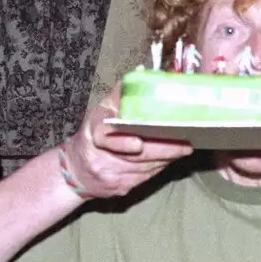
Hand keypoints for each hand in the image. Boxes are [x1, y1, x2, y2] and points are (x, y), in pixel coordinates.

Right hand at [62, 88, 191, 198]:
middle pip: (135, 157)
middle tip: (185, 143)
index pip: (103, 138)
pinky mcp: (120, 189)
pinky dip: (160, 167)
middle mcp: (99, 158)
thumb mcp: (101, 110)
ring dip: (167, 158)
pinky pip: (146, 178)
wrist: (75, 171)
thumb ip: (121, 95)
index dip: (121, 142)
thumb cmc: (93, 134)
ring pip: (145, 168)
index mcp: (93, 133)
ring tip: (184, 148)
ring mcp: (110, 176)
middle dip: (163, 149)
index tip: (137, 143)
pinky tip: (171, 159)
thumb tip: (140, 72)